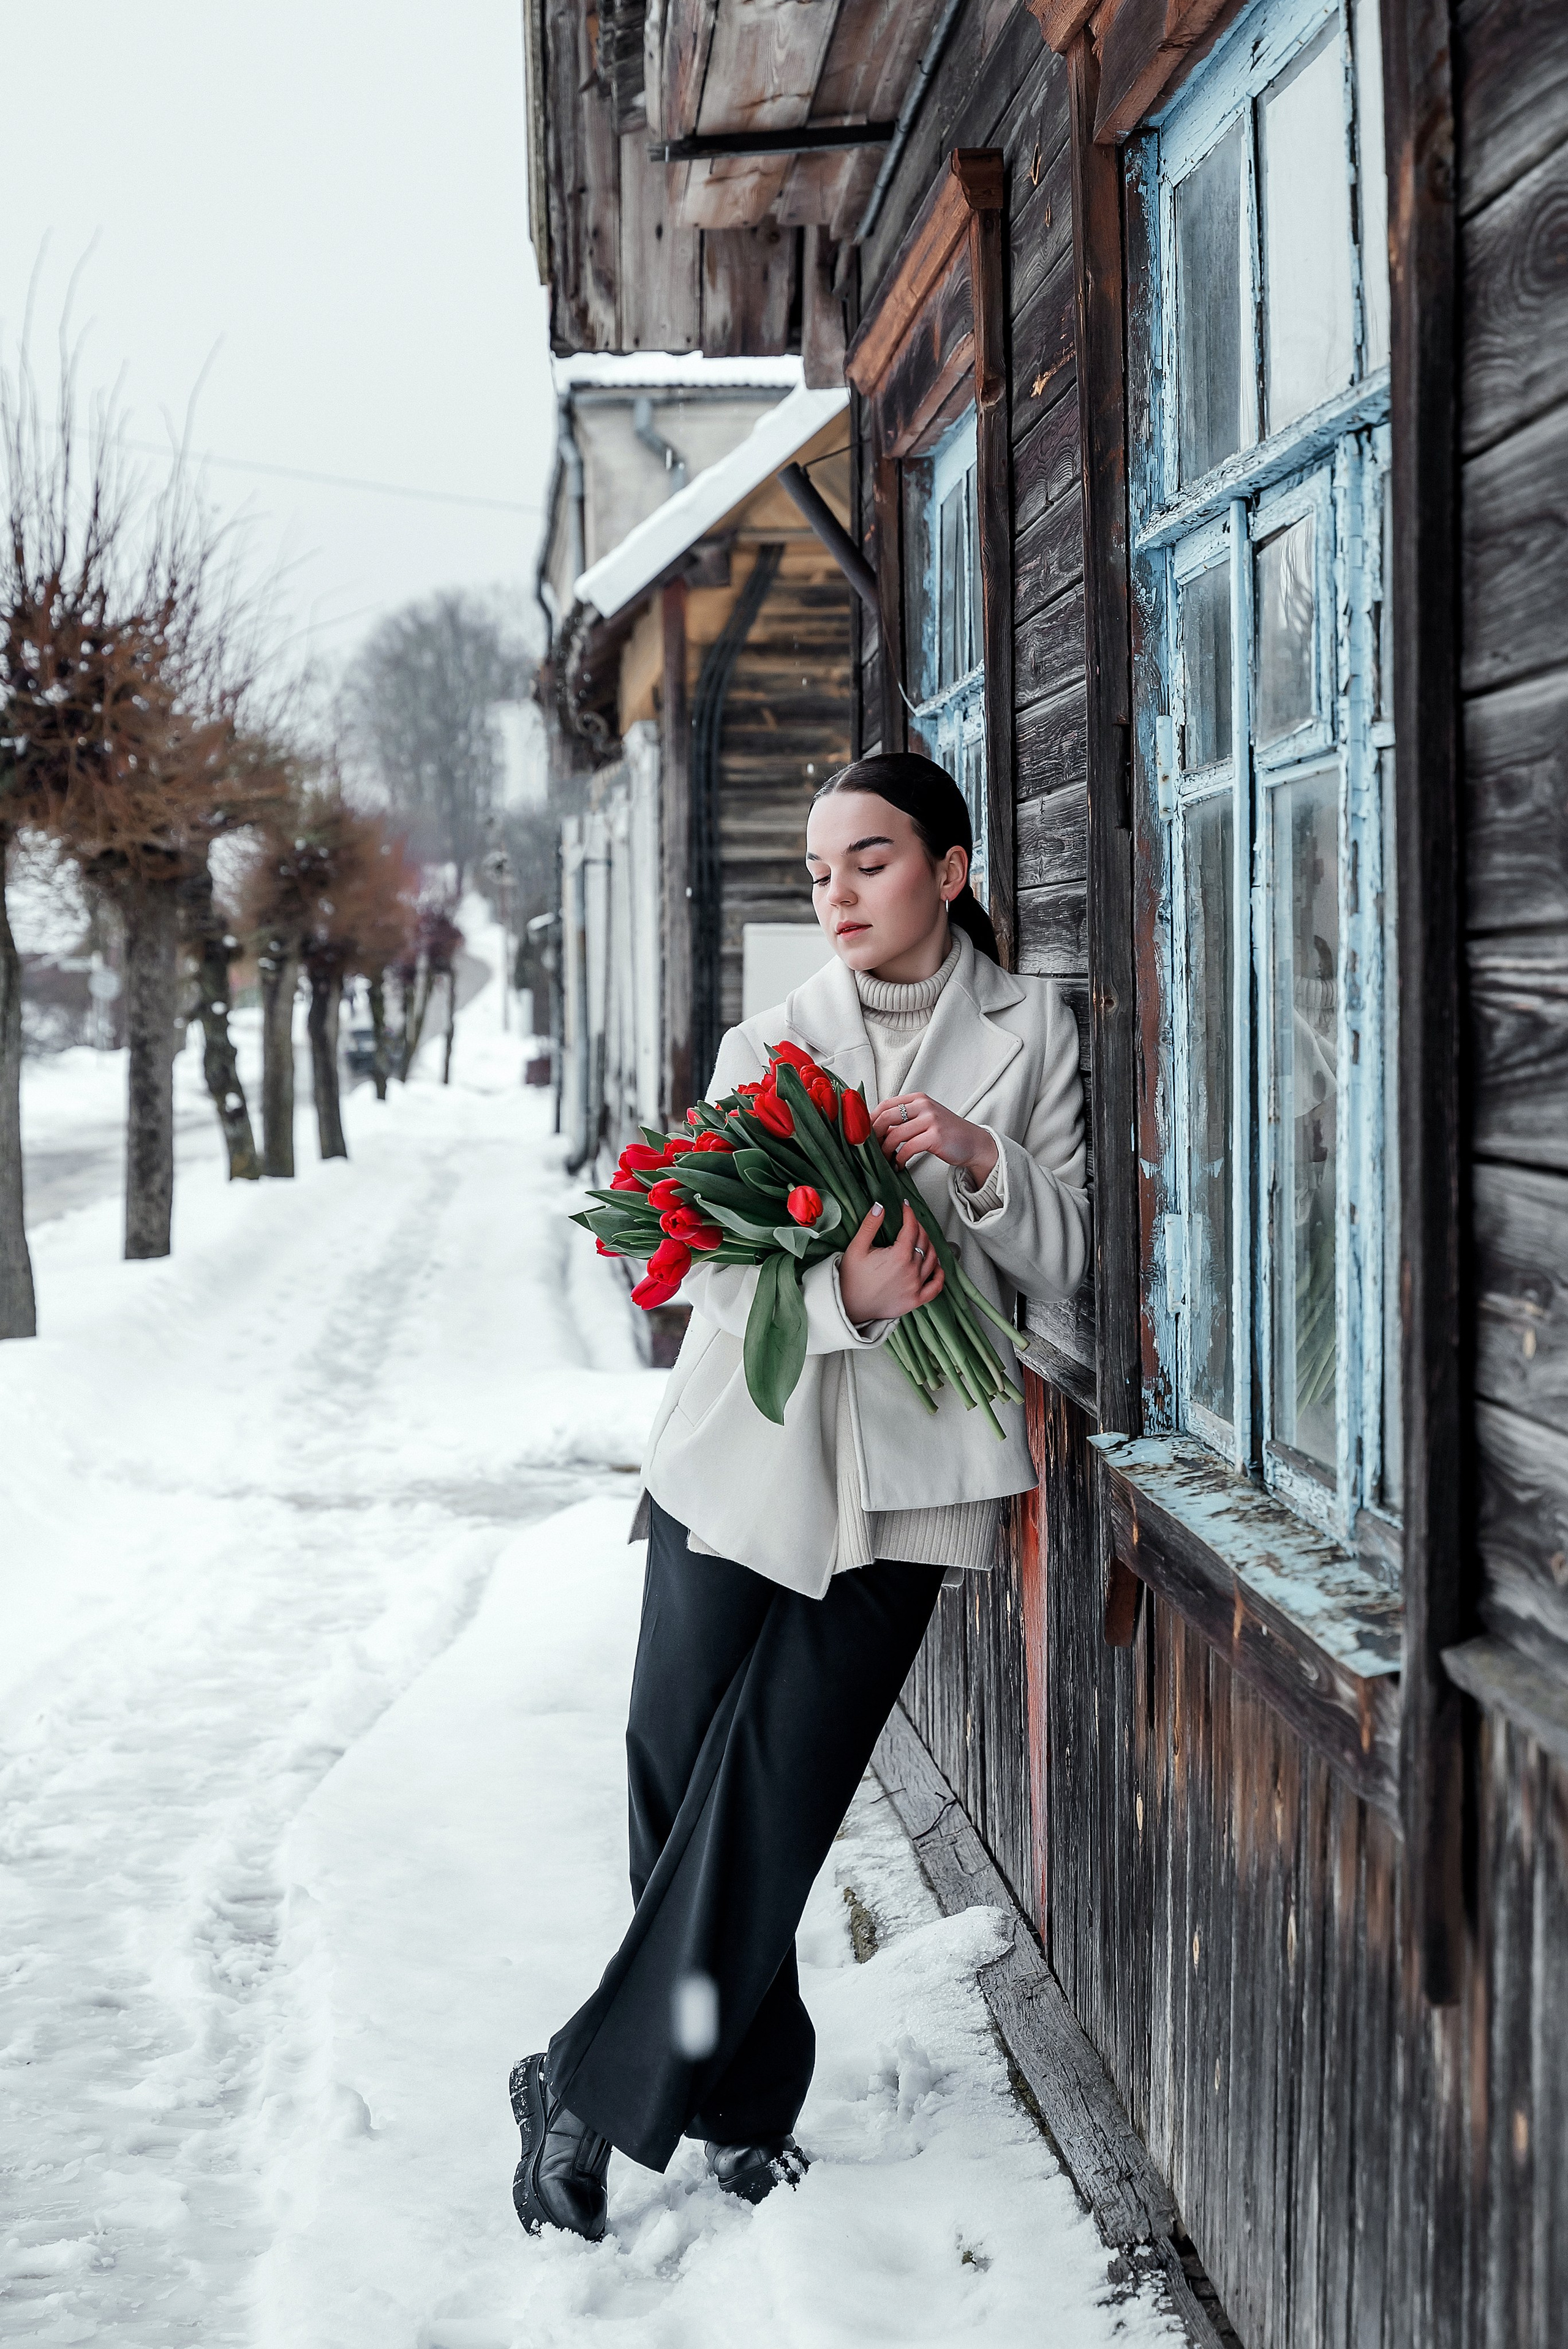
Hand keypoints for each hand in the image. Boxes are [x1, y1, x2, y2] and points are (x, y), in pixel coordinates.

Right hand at [838, 1200, 944, 1325]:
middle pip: (923, 1242)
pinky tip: (935, 1265)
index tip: (906, 1208)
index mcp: (898, 1256)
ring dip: (929, 1246)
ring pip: (933, 1259)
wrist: (848, 1306)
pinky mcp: (916, 1300)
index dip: (909, 1214)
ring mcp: (916, 1286)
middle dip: (918, 1227)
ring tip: (921, 1239)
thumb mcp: (856, 1248)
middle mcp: (911, 1271)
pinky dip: (939, 1274)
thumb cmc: (850, 1279)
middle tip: (910, 1222)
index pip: (911, 1229)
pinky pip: (936, 1286)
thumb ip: (870, 1225)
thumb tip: (880, 1207)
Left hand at [871, 1091, 998, 1184]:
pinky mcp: (935, 1136)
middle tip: (870, 1150)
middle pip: (886, 1117)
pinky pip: (907, 1148)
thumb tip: (875, 1130)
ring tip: (885, 1160)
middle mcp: (923, 1105)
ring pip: (895, 1135)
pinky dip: (899, 1159)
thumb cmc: (947, 1133)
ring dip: (885, 1151)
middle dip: (874, 1136)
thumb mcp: (925, 1118)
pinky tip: (899, 1165)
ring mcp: (930, 1120)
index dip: (870, 1121)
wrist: (974, 1143)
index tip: (864, 1135)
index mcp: (918, 1099)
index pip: (885, 1105)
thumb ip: (904, 1119)